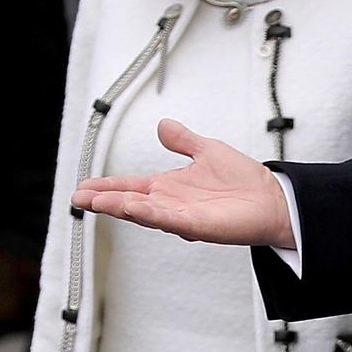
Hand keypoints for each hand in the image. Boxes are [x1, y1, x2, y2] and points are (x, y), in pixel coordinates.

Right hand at [70, 119, 295, 247]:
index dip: (107, 186)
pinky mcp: (198, 226)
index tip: (83, 186)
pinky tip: (133, 208)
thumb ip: (183, 140)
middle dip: (104, 200)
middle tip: (79, 198)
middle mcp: (171, 203)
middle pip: (130, 202)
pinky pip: (169, 220)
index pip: (130, 185)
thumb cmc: (244, 179)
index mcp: (169, 187)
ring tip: (96, 202)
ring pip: (144, 213)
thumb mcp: (207, 150)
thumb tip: (164, 124)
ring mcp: (182, 216)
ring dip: (120, 207)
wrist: (273, 199)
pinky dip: (151, 214)